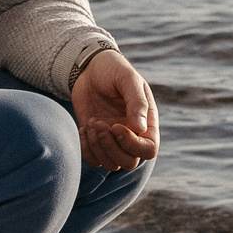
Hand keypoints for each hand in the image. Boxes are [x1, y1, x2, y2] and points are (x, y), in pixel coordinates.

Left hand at [71, 51, 157, 173]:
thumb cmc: (112, 70)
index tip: (116, 126)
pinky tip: (84, 127)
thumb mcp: (127, 79)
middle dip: (111, 147)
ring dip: (97, 146)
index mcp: (146, 123)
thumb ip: (136, 103)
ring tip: (92, 122)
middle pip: (129, 162)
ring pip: (111, 165)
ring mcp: (114, 140)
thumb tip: (140, 128)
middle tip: (100, 123)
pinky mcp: (96, 140)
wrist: (89, 68)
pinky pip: (94, 160)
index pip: (149, 150)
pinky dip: (86, 148)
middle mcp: (132, 136)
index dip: (132, 145)